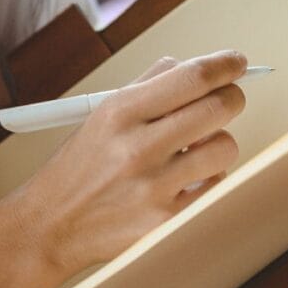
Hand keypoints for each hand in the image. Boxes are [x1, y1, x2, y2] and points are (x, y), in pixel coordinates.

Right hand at [12, 50, 246, 284]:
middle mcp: (139, 148)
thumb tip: (199, 65)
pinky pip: (216, 186)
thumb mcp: (105, 110)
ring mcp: (153, 188)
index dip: (225, 64)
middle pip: (219, 108)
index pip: (192, 76)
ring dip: (219, 141)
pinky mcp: (164, 222)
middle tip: (227, 98)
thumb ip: (152, 83)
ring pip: (225, 147)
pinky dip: (210, 177)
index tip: (237, 62)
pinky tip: (188, 177)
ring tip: (196, 146)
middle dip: (231, 97)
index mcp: (123, 111)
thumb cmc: (83, 163)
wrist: (50, 224)